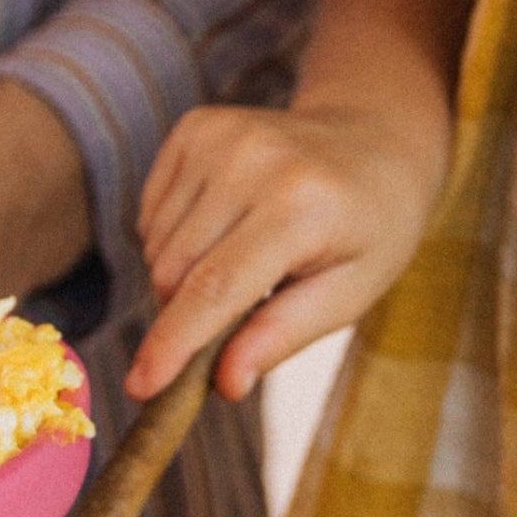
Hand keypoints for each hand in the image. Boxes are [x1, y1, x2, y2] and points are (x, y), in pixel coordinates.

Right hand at [125, 101, 449, 402]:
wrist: (375, 138)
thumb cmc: (368, 228)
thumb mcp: (349, 294)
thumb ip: (283, 336)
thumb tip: (226, 384)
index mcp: (301, 208)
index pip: (216, 289)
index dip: (173, 344)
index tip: (140, 388)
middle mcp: (253, 162)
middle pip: (174, 272)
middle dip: (187, 313)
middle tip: (236, 312)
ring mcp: (219, 137)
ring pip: (155, 246)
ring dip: (181, 275)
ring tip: (238, 261)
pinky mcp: (194, 128)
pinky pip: (151, 213)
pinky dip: (174, 238)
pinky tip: (220, 229)